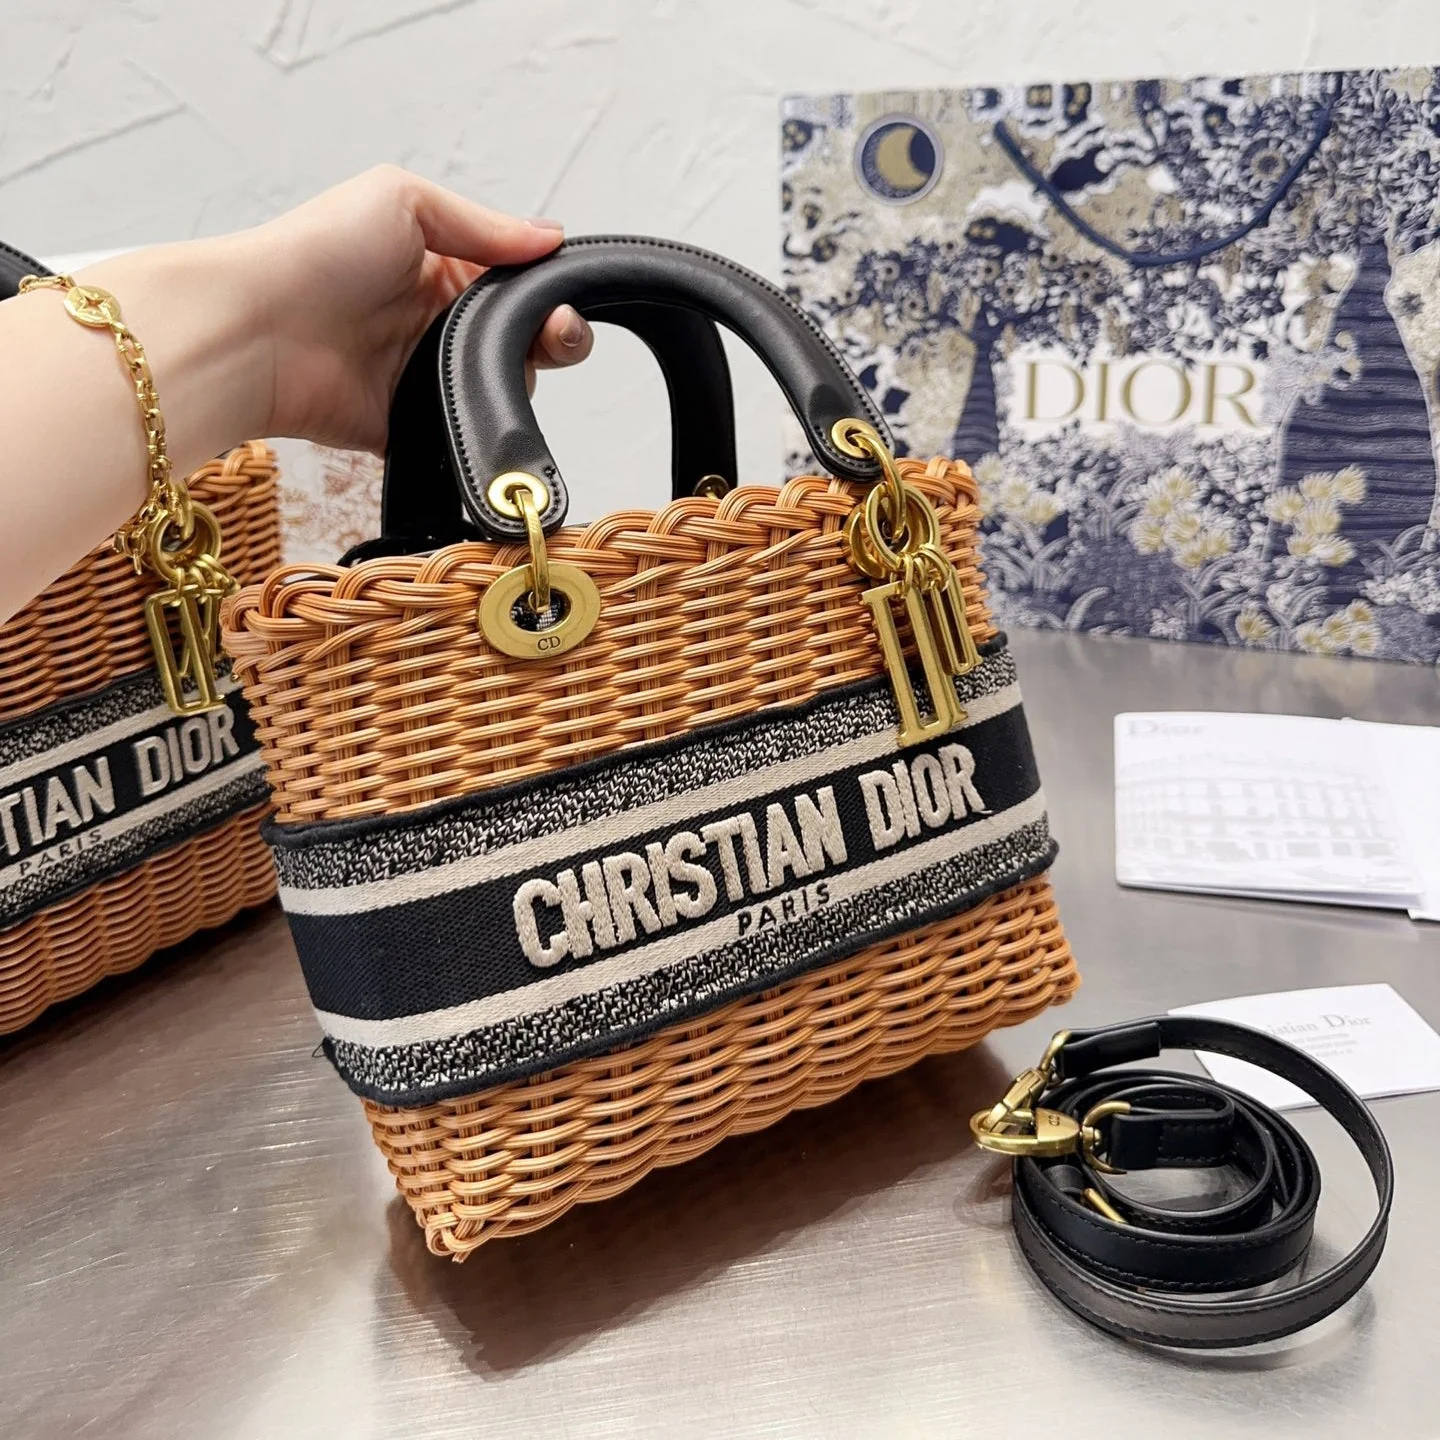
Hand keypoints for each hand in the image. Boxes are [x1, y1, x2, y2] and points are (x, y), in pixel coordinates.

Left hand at [232, 165, 592, 451]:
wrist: (258, 330)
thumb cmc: (316, 253)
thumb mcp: (404, 202)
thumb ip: (482, 225)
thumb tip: (549, 237)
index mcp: (440, 267)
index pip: (518, 287)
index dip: (549, 297)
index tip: (563, 305)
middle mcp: (436, 323)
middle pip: (523, 342)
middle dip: (553, 339)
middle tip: (555, 337)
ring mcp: (424, 378)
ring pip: (503, 390)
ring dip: (516, 382)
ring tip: (505, 369)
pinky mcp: (410, 427)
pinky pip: (462, 435)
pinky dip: (481, 429)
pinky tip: (486, 411)